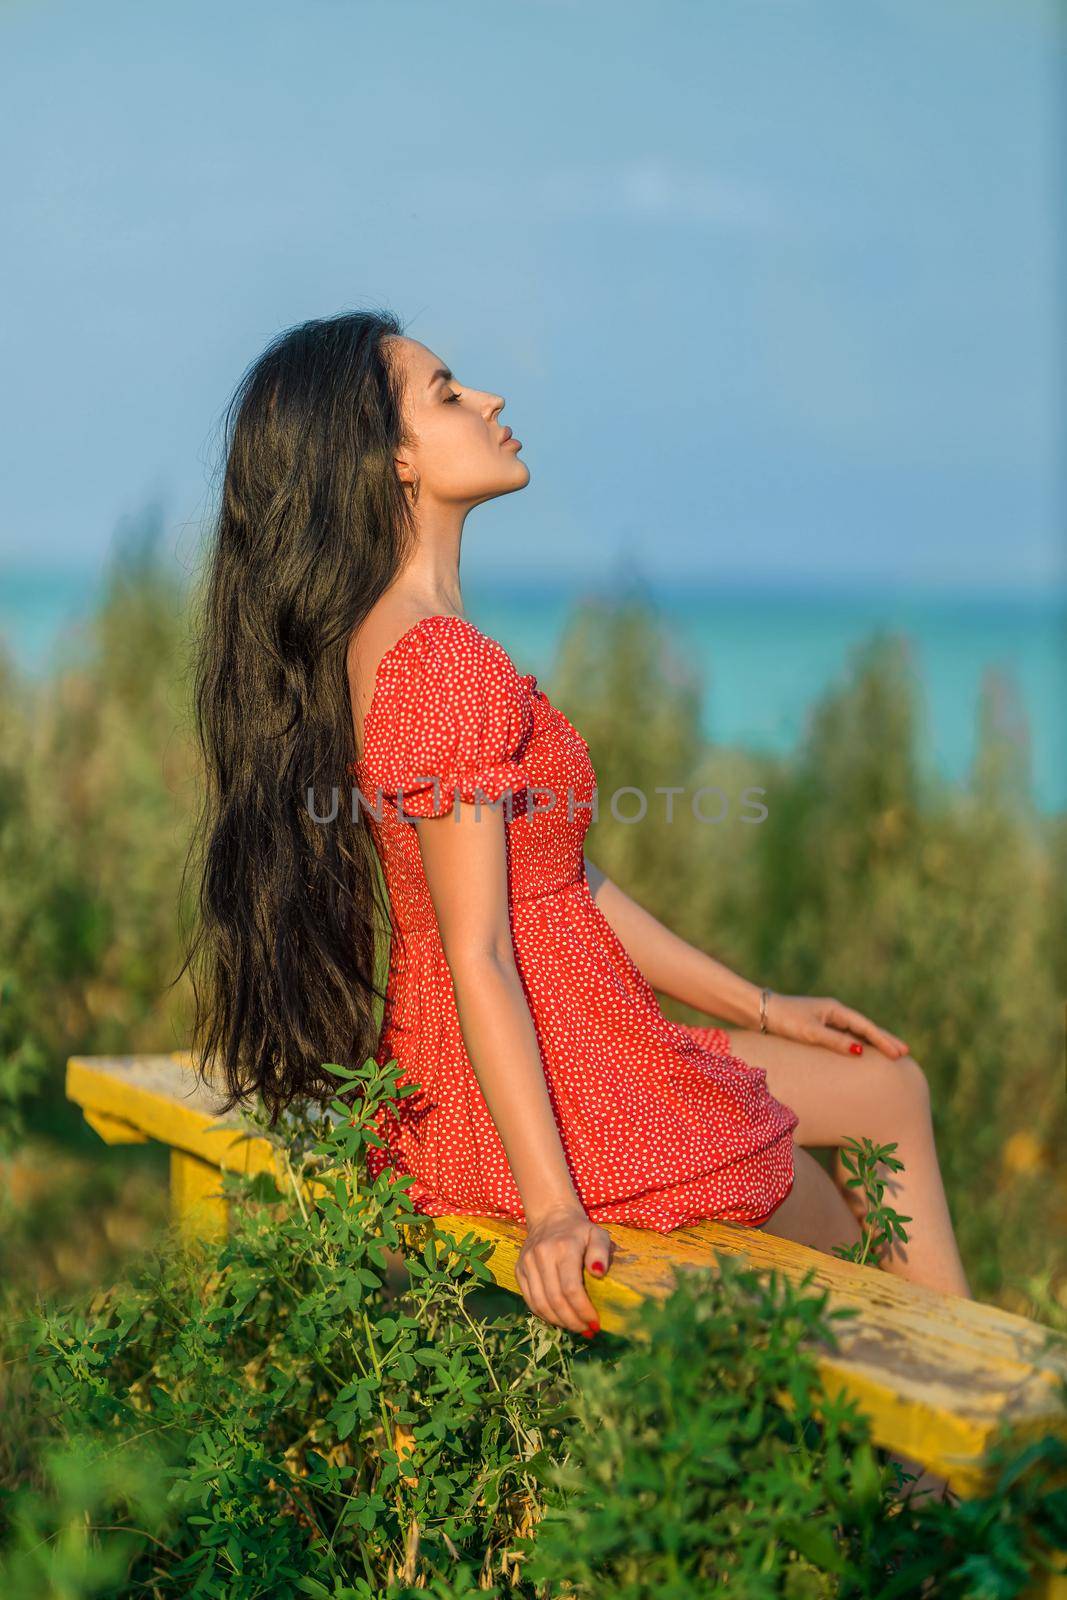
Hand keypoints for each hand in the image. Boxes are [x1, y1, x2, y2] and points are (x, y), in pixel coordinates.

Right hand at [516, 1202, 613, 1334]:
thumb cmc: (579, 1230)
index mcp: (563, 1247)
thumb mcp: (598, 1234)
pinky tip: (559, 1319)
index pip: (571, 1288)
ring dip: (559, 1322)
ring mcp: (527, 1263)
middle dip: (573, 1321)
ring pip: (540, 1304)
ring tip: (575, 1327)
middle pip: (555, 1300)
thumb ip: (601, 1252)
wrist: (550, 1216)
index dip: (583, 1310)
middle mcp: (541, 1255)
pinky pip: (530, 1300)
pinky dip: (544, 1315)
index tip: (595, 1323)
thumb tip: (599, 1273)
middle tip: (587, 1331)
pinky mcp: (519, 1270)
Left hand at [765, 992, 909, 1058]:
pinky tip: (863, 1051)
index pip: (865, 1027)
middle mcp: (834, 1012)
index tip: (899, 1053)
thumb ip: (835, 1041)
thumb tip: (860, 1052)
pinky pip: (845, 1035)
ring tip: (891, 1051)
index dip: (883, 1040)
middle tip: (905, 1052)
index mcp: (835, 1010)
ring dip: (873, 1042)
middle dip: (884, 1039)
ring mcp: (827, 1019)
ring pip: (856, 1032)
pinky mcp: (818, 1026)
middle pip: (865, 1027)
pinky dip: (858, 1042)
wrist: (760, 1011)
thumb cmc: (784, 1019)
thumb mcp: (810, 1032)